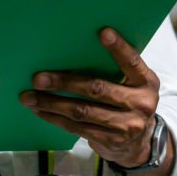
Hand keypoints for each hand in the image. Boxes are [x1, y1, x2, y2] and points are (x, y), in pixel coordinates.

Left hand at [20, 27, 159, 166]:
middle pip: (97, 89)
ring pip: (82, 111)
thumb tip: (76, 50)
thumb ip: (116, 69)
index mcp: (146, 81)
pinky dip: (55, 118)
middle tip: (39, 78)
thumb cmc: (129, 102)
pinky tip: (41, 111)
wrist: (139, 143)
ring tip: (30, 97)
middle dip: (64, 82)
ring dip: (52, 103)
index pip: (131, 61)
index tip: (103, 32)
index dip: (118, 48)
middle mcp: (140, 103)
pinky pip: (77, 128)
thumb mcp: (133, 84)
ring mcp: (126, 125)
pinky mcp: (110, 141)